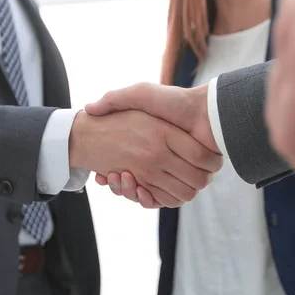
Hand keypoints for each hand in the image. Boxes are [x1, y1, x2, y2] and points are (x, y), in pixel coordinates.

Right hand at [70, 109, 221, 207]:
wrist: (205, 111)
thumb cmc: (173, 101)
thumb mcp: (140, 94)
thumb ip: (115, 99)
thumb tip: (90, 109)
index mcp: (152, 145)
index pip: (124, 170)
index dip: (113, 176)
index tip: (102, 173)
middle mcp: (161, 161)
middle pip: (132, 186)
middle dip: (119, 186)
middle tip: (108, 176)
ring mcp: (171, 173)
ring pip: (144, 195)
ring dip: (130, 193)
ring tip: (120, 178)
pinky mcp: (183, 182)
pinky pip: (162, 200)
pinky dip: (147, 199)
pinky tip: (137, 189)